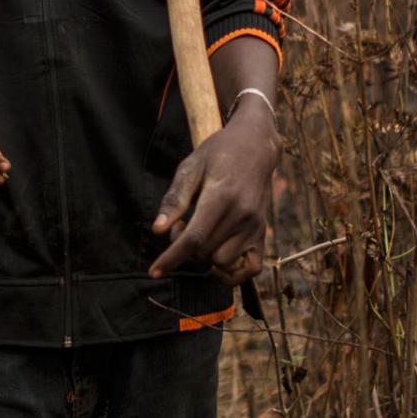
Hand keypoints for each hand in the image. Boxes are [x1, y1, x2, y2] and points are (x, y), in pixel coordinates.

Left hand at [148, 96, 277, 282]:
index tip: (154, 271)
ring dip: (205, 255)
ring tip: (202, 231)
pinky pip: (251, 269)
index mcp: (221, 196)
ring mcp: (256, 226)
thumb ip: (175, 199)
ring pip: (222, 262)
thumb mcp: (190, 167)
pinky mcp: (263, 233)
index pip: (194, 238)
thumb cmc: (218, 153)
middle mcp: (242, 215)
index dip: (171, 258)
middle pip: (204, 252)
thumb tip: (158, 230)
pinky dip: (233, 271)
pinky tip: (219, 255)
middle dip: (184, 246)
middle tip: (182, 222)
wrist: (256, 146)